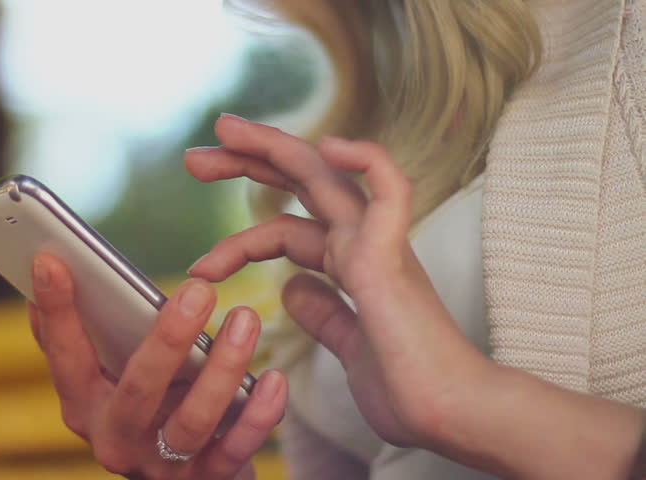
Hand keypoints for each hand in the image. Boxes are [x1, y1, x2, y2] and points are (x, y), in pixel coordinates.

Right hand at [29, 252, 287, 478]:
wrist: (181, 478)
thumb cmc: (146, 407)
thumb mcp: (108, 378)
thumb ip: (83, 334)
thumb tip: (48, 267)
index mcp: (85, 406)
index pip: (65, 357)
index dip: (57, 311)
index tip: (53, 260)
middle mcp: (117, 439)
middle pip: (138, 391)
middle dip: (169, 339)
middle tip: (200, 290)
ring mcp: (162, 465)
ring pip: (194, 420)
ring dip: (225, 368)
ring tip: (247, 319)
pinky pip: (237, 448)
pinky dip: (259, 413)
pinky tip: (275, 379)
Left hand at [185, 114, 493, 449]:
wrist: (452, 416)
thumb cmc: (407, 386)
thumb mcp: (347, 347)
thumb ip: (324, 313)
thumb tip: (292, 288)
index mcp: (351, 265)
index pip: (288, 229)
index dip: (242, 235)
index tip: (201, 262)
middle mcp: (362, 245)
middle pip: (298, 187)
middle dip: (247, 164)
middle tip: (194, 157)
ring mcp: (378, 246)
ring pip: (324, 178)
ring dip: (272, 148)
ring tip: (221, 132)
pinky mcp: (391, 258)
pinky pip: (390, 192)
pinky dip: (368, 161)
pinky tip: (332, 145)